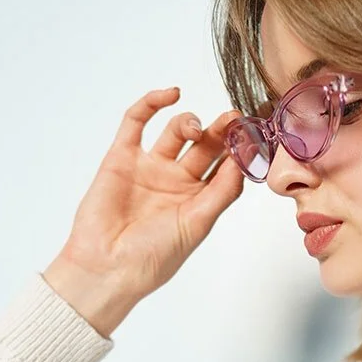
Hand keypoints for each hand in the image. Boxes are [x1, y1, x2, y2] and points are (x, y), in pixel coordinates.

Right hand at [45, 87, 245, 327]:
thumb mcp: (198, 225)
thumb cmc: (153, 257)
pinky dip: (152, 103)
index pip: (225, 166)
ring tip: (196, 128)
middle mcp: (176, 181)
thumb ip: (221, 192)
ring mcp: (149, 167)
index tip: (254, 135)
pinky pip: (136, 122)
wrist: (107, 266)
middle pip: (205, 146)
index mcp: (198, 200)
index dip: (239, 150)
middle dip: (220, 131)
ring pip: (176, 132)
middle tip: (233, 118)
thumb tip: (244, 161)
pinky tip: (171, 94)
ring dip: (190, 122)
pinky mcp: (121, 156)